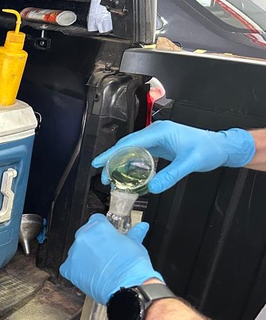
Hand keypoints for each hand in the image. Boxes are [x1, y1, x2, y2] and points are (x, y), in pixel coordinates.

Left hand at [60, 214, 162, 304]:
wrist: (128, 287)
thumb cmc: (131, 267)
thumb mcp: (135, 244)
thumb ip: (134, 234)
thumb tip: (141, 227)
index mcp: (98, 227)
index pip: (96, 220)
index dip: (103, 229)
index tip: (107, 236)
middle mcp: (83, 237)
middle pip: (85, 235)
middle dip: (94, 243)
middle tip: (105, 253)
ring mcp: (74, 253)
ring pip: (77, 251)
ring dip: (85, 256)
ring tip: (99, 266)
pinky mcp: (69, 269)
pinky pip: (68, 267)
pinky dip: (76, 270)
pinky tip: (89, 274)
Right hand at [92, 121, 254, 192]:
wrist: (221, 146)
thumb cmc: (209, 149)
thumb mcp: (190, 163)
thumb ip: (171, 175)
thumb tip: (152, 187)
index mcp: (160, 131)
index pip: (130, 142)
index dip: (112, 153)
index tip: (98, 163)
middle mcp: (156, 132)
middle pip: (126, 145)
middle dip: (111, 160)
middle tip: (103, 176)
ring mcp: (157, 137)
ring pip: (131, 148)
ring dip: (119, 161)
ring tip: (110, 176)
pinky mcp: (159, 144)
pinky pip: (139, 152)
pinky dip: (129, 162)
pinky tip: (126, 172)